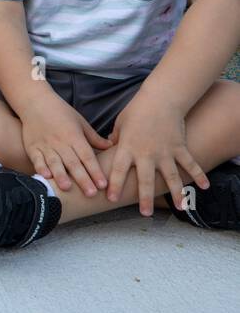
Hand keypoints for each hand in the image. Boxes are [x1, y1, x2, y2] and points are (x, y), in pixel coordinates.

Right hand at [17, 95, 110, 196]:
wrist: (35, 102)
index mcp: (74, 136)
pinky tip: (45, 176)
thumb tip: (111, 147)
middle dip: (82, 179)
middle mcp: (60, 142)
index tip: (103, 185)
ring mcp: (45, 144)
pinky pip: (37, 159)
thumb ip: (94, 137)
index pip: (87, 156)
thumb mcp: (80, 122)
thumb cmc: (60, 112)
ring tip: (67, 188)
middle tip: (91, 194)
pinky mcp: (32, 147)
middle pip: (73, 163)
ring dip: (61, 175)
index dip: (95, 171)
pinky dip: (41, 167)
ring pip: (54, 162)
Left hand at [105, 95, 208, 214]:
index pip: (118, 170)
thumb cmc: (137, 111)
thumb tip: (107, 147)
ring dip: (175, 193)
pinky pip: (190, 164)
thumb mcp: (120, 124)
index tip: (111, 199)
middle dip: (144, 198)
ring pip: (170, 177)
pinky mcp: (180, 147)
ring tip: (180, 207)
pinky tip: (205, 187)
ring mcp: (165, 152)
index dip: (114, 185)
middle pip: (145, 180)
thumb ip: (114, 139)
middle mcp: (146, 153)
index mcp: (127, 148)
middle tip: (144, 214)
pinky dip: (198, 175)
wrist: (161, 99)